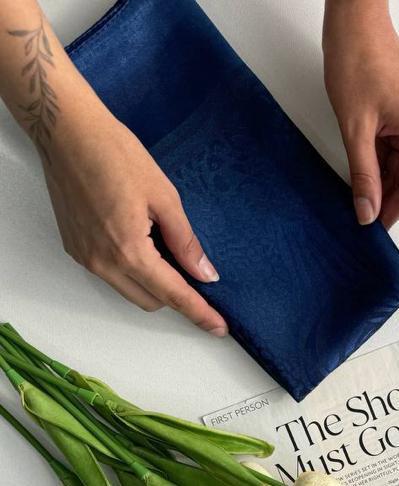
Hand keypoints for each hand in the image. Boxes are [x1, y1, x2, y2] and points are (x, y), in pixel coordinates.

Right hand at [42, 96, 226, 334]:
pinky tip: (142, 244)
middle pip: (151, 301)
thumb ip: (185, 242)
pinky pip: (112, 275)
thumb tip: (204, 273)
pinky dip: (133, 271)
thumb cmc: (113, 153)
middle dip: (176, 297)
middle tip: (196, 277)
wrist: (66, 133)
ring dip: (153, 284)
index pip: (173, 295)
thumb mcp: (164, 197)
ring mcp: (86, 258)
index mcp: (129, 250)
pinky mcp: (76, 250)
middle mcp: (103, 263)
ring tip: (167, 254)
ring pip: (130, 291)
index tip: (218, 328)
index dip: (199, 313)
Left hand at [323, 0, 398, 267]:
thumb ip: (363, 174)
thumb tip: (367, 213)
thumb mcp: (354, 126)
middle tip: (373, 245)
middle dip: (393, 213)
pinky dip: (381, 175)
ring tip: (363, 218)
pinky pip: (396, 158)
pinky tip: (365, 190)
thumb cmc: (357, 59)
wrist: (355, 19)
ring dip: (384, 194)